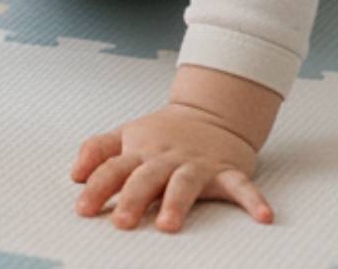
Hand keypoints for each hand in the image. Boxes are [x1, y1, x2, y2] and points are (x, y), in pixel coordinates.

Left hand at [72, 102, 273, 232]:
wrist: (211, 113)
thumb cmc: (162, 134)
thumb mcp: (127, 135)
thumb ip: (99, 150)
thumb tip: (74, 174)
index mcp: (141, 152)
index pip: (114, 168)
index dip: (97, 187)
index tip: (82, 209)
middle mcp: (167, 158)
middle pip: (146, 177)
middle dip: (132, 198)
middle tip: (121, 222)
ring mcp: (198, 164)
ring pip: (185, 183)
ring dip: (177, 202)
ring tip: (168, 224)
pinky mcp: (227, 170)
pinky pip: (241, 186)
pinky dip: (253, 199)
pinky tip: (264, 216)